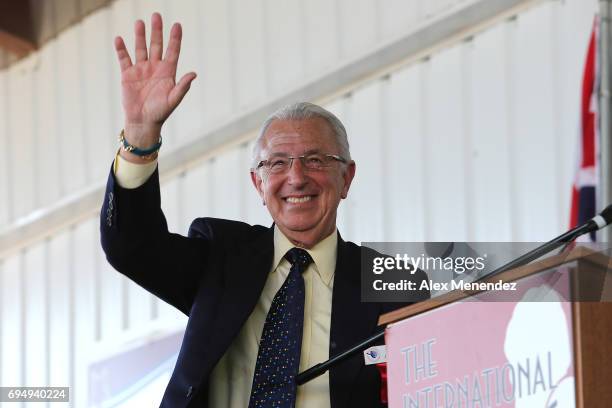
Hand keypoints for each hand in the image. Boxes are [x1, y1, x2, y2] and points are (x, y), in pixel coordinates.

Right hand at [114, 13, 195, 148]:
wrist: (143, 122)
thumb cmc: (160, 113)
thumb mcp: (173, 100)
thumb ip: (182, 86)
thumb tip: (194, 74)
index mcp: (168, 72)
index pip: (173, 51)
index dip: (175, 38)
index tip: (177, 25)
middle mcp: (155, 68)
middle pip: (156, 45)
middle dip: (157, 31)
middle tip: (157, 15)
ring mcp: (141, 70)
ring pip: (140, 48)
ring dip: (140, 36)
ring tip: (140, 22)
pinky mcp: (127, 75)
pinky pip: (124, 59)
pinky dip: (121, 49)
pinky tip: (120, 39)